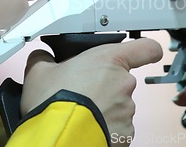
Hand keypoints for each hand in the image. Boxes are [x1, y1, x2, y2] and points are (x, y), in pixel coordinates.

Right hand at [21, 38, 162, 145]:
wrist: (58, 138)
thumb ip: (44, 58)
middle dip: (104, 87)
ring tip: (81, 113)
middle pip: (122, 80)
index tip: (141, 53)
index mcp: (109, 61)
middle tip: (82, 94)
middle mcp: (124, 83)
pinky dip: (106, 127)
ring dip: (104, 108)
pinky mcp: (126, 134)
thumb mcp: (38, 72)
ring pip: (119, 105)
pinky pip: (118, 127)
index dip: (146, 50)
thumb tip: (41, 57)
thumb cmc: (53, 103)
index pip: (146, 48)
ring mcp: (127, 110)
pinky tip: (87, 127)